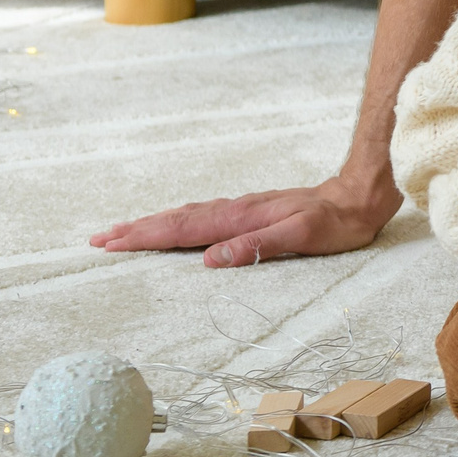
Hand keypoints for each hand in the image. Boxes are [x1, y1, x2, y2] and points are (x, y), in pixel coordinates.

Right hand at [89, 170, 402, 266]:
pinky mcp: (249, 212)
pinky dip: (177, 220)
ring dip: (152, 223)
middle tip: (98, 240)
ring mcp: (241, 209)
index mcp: (241, 217)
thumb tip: (210, 259)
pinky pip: (202, 216)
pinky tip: (171, 224)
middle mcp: (235, 209)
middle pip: (176, 219)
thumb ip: (257, 247)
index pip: (183, 228)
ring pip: (186, 215)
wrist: (359, 197)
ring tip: (121, 231)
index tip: (112, 243)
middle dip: (136, 229)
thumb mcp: (302, 238)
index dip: (145, 236)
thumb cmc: (335, 223)